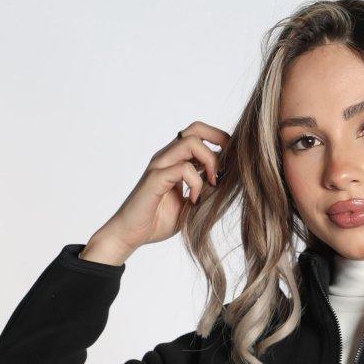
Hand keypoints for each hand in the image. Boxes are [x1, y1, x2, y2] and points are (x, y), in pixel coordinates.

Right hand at [84, 120, 231, 261]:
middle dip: (219, 140)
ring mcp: (160, 165)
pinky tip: (194, 200)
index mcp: (175, 160)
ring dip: (210, 162)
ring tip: (213, 184)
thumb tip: (231, 181)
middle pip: (195, 128)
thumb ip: (207, 189)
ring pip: (191, 142)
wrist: (131, 235)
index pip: (199, 134)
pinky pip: (183, 168)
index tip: (232, 164)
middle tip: (226, 167)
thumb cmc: (158, 220)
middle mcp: (167, 157)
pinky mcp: (155, 178)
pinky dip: (196, 183)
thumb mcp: (192, 204)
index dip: (220, 141)